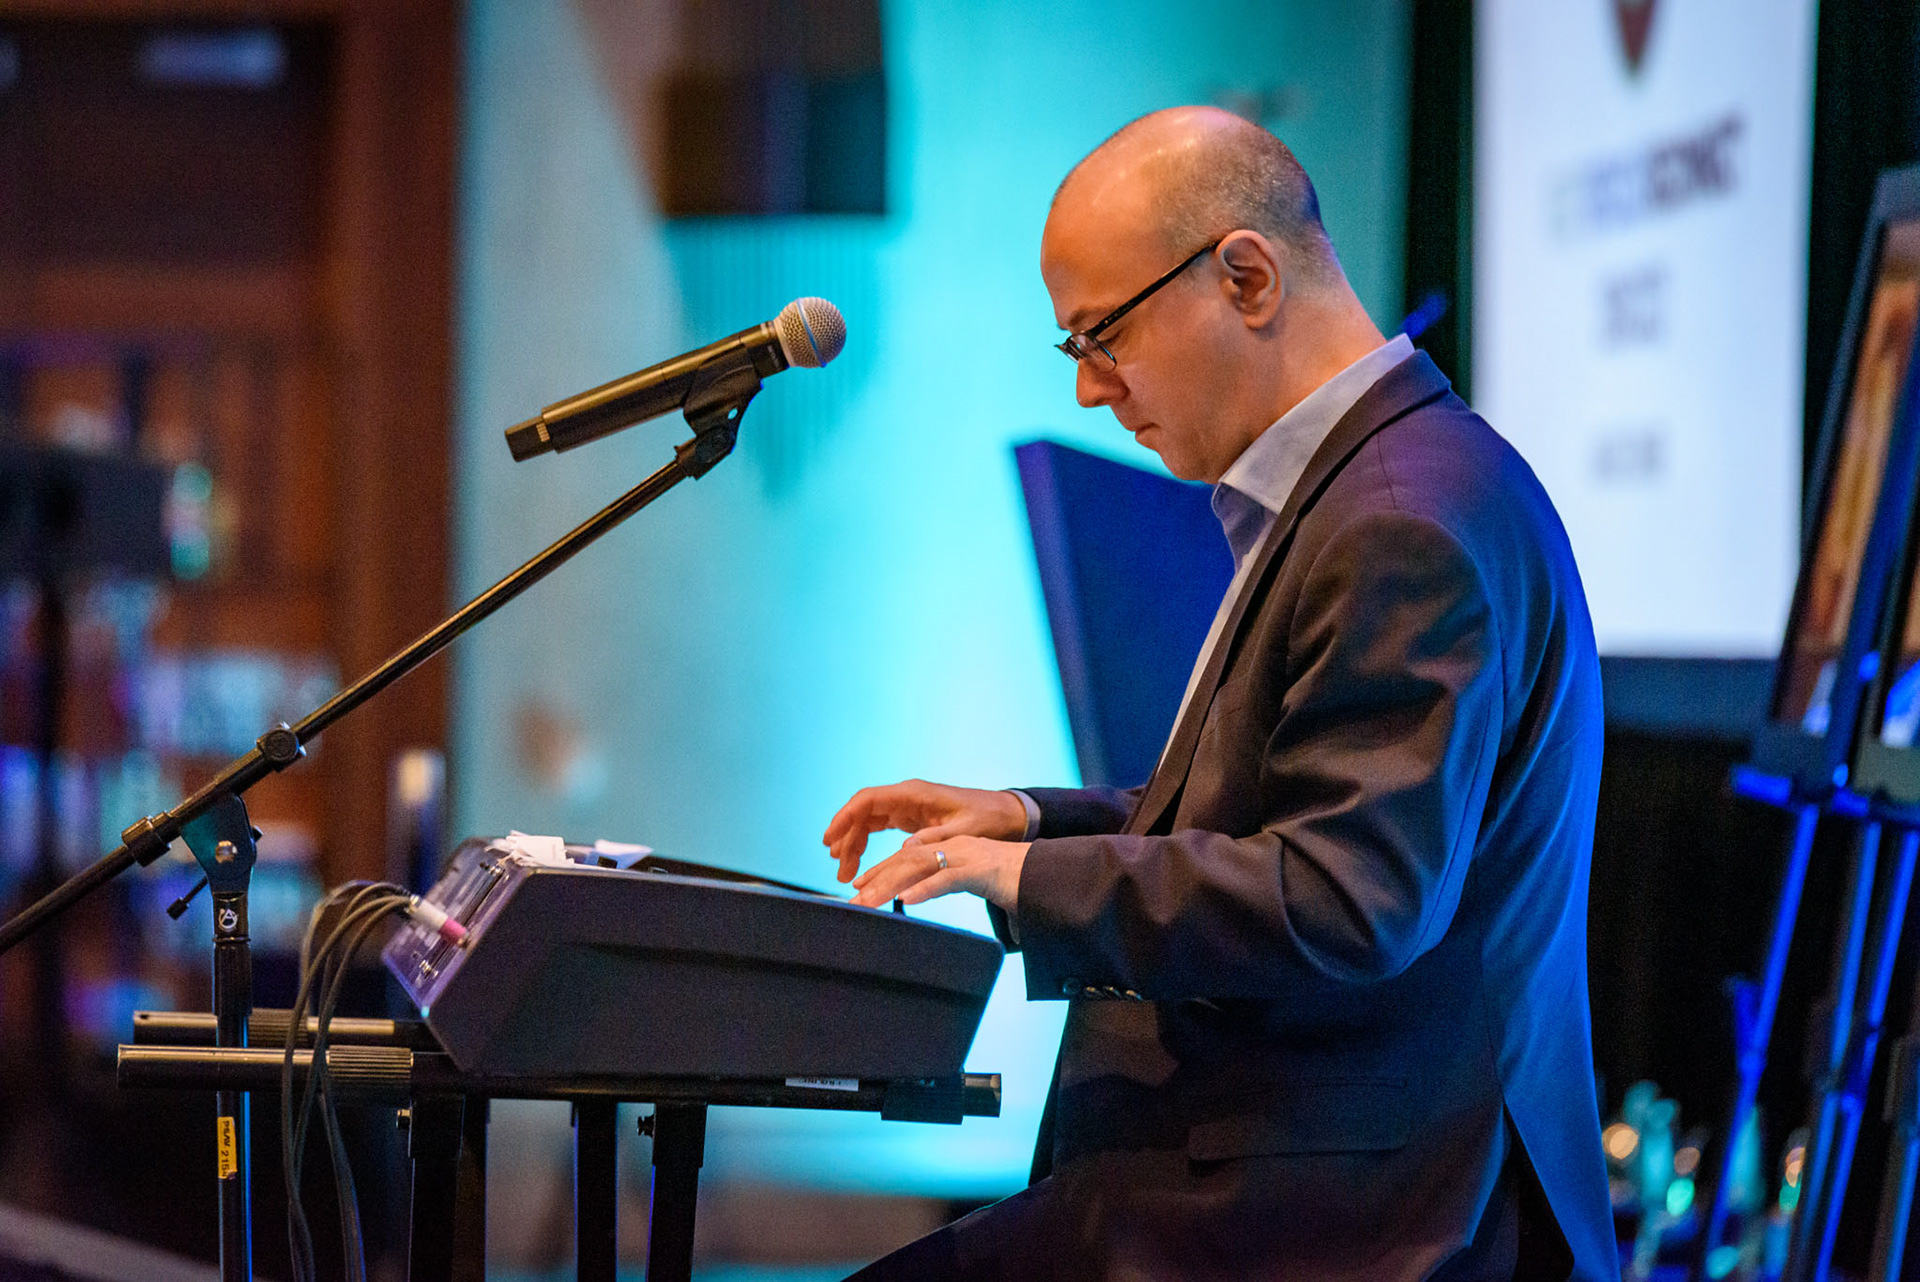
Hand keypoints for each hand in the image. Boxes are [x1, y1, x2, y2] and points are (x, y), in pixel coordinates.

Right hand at [823, 779, 1028, 884]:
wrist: (1004, 815)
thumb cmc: (987, 819)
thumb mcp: (963, 832)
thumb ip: (935, 839)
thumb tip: (906, 849)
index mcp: (914, 794)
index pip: (868, 800)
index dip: (845, 817)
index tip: (830, 839)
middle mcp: (906, 797)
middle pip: (862, 812)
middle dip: (846, 837)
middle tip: (838, 866)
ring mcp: (906, 806)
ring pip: (867, 821)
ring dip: (853, 843)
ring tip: (844, 871)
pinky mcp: (910, 818)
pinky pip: (878, 826)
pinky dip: (865, 843)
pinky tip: (858, 861)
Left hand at [849, 833, 1030, 911]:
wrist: (1049, 874)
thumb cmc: (1014, 882)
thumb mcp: (973, 880)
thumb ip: (946, 883)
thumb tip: (919, 896)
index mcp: (952, 847)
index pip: (909, 859)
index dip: (882, 873)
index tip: (859, 889)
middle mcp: (955, 847)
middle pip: (907, 862)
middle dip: (876, 881)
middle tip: (852, 903)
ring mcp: (967, 856)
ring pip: (920, 868)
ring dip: (890, 887)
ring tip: (867, 904)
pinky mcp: (981, 870)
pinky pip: (948, 879)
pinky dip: (926, 889)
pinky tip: (906, 900)